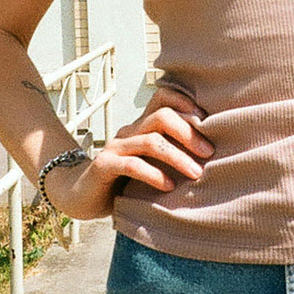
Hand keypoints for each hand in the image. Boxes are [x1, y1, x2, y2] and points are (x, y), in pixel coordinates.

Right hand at [44, 84, 213, 219]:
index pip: (163, 97)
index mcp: (141, 125)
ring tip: (197, 173)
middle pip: (162, 116)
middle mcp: (129, 130)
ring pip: (151, 141)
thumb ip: (171, 152)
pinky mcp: (104, 166)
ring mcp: (115, 147)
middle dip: (189, 132)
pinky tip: (169, 186)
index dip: (185, 102)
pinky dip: (154, 174)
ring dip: (178, 156)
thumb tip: (211, 151)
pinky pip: (132, 165)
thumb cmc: (124, 180)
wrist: (82, 195)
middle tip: (209, 152)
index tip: (209, 122)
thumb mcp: (150, 162)